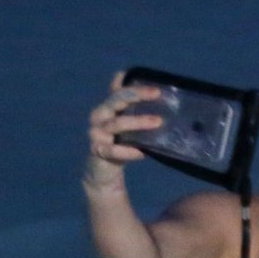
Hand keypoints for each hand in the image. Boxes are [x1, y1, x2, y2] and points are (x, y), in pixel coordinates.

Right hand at [84, 72, 162, 189]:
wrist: (104, 170)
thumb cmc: (120, 143)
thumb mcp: (130, 126)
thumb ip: (138, 113)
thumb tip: (162, 99)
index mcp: (107, 106)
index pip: (119, 91)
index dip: (135, 87)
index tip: (155, 88)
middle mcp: (99, 115)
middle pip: (115, 100)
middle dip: (136, 95)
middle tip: (157, 94)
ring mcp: (96, 133)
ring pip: (116, 123)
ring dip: (138, 122)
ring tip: (157, 122)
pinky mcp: (97, 150)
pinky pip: (113, 150)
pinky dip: (129, 151)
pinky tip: (142, 153)